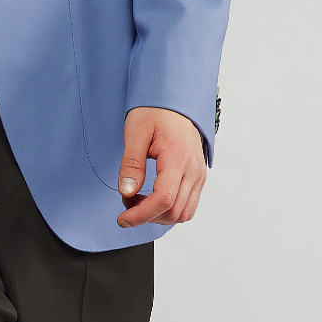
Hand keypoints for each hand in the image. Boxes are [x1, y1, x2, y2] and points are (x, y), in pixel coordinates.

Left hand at [117, 107, 206, 227]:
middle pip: (173, 212)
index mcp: (178, 158)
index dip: (141, 215)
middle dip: (146, 215)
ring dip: (158, 216)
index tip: (123, 219)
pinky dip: (169, 210)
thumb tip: (126, 192)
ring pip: (183, 214)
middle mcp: (194, 170)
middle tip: (127, 201)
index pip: (163, 200)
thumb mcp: (135, 133)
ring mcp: (199, 175)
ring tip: (139, 200)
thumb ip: (131, 164)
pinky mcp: (198, 178)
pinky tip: (152, 199)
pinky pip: (188, 206)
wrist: (175, 102)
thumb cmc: (155, 112)